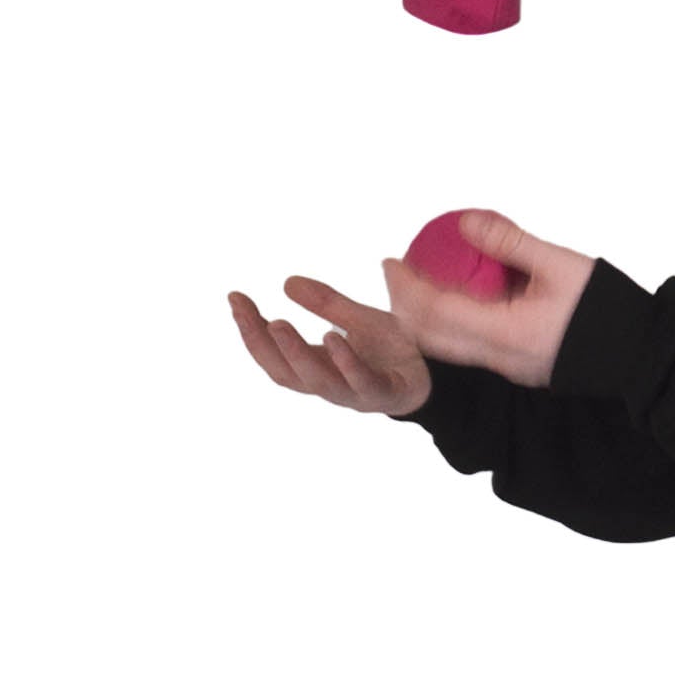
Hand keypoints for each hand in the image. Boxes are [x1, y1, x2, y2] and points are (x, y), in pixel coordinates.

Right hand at [228, 278, 432, 416]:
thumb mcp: (360, 319)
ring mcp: (356, 393)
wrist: (439, 374)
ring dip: (295, 353)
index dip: (250, 329)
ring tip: (278, 324)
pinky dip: (345, 362)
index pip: (273, 353)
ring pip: (317, 381)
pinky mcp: (385, 394)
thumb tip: (287, 281)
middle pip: (284, 371)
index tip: (234, 298)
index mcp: (319, 367)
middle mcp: (330, 384)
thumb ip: (328, 303)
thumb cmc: (394, 351)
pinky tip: (333, 338)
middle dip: (261, 342)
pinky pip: (362, 381)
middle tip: (245, 312)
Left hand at [379, 208, 596, 390]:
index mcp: (504, 333)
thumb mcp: (559, 263)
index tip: (390, 261)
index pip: (434, 313)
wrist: (639, 353)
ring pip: (445, 346)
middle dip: (404, 305)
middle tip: (397, 271)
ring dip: (424, 316)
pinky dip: (449, 321)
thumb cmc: (605, 307)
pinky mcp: (517, 365)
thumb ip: (509, 242)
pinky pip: (467, 345)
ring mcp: (507, 366)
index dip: (405, 287)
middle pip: (430, 338)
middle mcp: (497, 357)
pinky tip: (458, 295)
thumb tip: (465, 222)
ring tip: (421, 282)